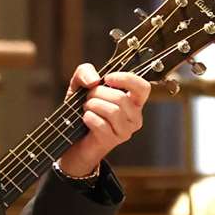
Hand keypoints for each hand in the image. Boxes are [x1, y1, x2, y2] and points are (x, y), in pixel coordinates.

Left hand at [56, 63, 150, 177]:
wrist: (72, 139)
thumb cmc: (82, 110)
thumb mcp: (79, 87)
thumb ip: (84, 73)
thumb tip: (95, 80)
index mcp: (133, 101)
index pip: (143, 87)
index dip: (126, 79)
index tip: (107, 78)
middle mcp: (134, 116)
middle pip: (121, 98)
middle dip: (98, 93)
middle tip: (87, 98)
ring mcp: (125, 131)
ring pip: (113, 111)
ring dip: (93, 105)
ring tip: (86, 108)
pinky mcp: (112, 141)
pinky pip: (101, 125)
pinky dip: (89, 118)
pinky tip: (85, 118)